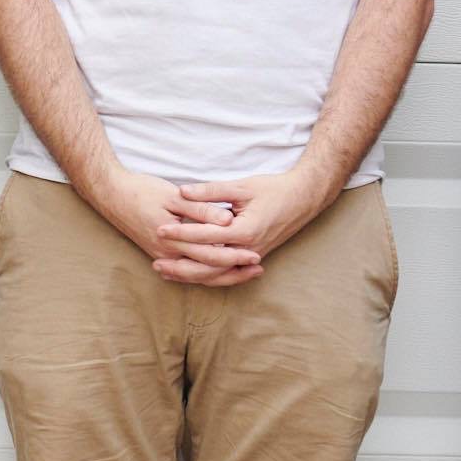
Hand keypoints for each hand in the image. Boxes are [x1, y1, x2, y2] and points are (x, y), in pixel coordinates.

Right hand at [79, 166, 244, 282]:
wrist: (110, 194)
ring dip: (222, 274)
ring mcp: (162, 256)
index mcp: (172, 241)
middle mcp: (167, 255)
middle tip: (258, 266)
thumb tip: (227, 221)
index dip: (234, 256)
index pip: (210, 255)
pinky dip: (205, 271)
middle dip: (234, 270)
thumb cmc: (141, 191)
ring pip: (197, 274)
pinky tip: (218, 269)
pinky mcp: (160, 253)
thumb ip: (201, 209)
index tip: (256, 254)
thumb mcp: (173, 196)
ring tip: (245, 271)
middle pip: (207, 270)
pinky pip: (187, 269)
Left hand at [150, 167, 333, 284]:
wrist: (304, 198)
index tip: (160, 229)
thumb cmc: (274, 189)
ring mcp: (252, 256)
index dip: (181, 233)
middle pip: (208, 265)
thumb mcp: (241, 186)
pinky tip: (189, 274)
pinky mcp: (253, 257)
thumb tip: (182, 191)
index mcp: (244, 231)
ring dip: (191, 275)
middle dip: (181, 264)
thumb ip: (211, 191)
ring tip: (166, 272)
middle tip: (156, 262)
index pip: (206, 237)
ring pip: (217, 274)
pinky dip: (207, 275)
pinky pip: (226, 272)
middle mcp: (248, 249)